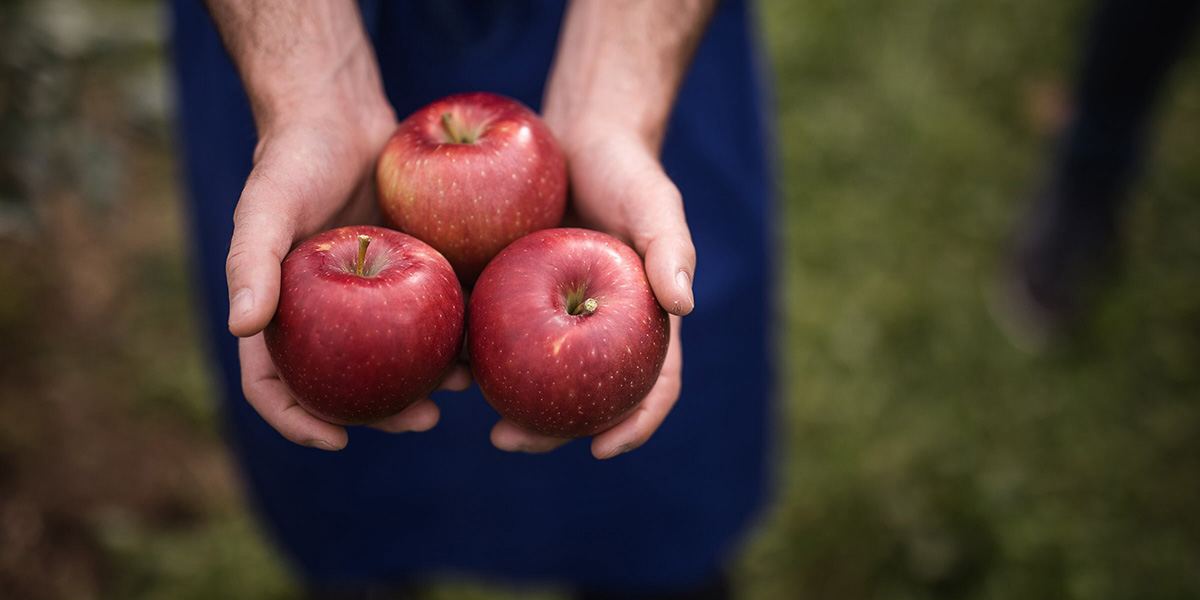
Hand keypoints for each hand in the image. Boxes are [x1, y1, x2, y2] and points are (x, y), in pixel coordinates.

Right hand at [226, 94, 471, 450]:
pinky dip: (453, 333)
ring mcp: (368, 300)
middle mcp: (323, 317)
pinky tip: (485, 341)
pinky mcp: (409, 273)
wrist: (342, 113)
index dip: (298, 422)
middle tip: (425, 421)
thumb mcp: (266, 205)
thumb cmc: (293, 156)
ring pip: (397, 358)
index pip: (275, 385)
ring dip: (429, 380)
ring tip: (467, 384)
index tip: (337, 441)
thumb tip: (241, 329)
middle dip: (384, 413)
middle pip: (347, 385)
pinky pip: (429, 314)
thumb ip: (250, 262)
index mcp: (280, 313)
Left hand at [489, 123, 695, 458]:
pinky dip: (470, 348)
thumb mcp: (654, 202)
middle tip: (507, 440)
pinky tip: (440, 353)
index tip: (601, 449)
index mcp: (640, 325)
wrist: (574, 134)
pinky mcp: (508, 294)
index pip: (650, 387)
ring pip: (528, 376)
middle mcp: (595, 332)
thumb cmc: (626, 168)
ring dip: (497, 398)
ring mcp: (549, 317)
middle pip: (578, 398)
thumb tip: (684, 305)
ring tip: (462, 400)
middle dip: (545, 431)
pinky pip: (489, 330)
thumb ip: (671, 248)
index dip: (632, 424)